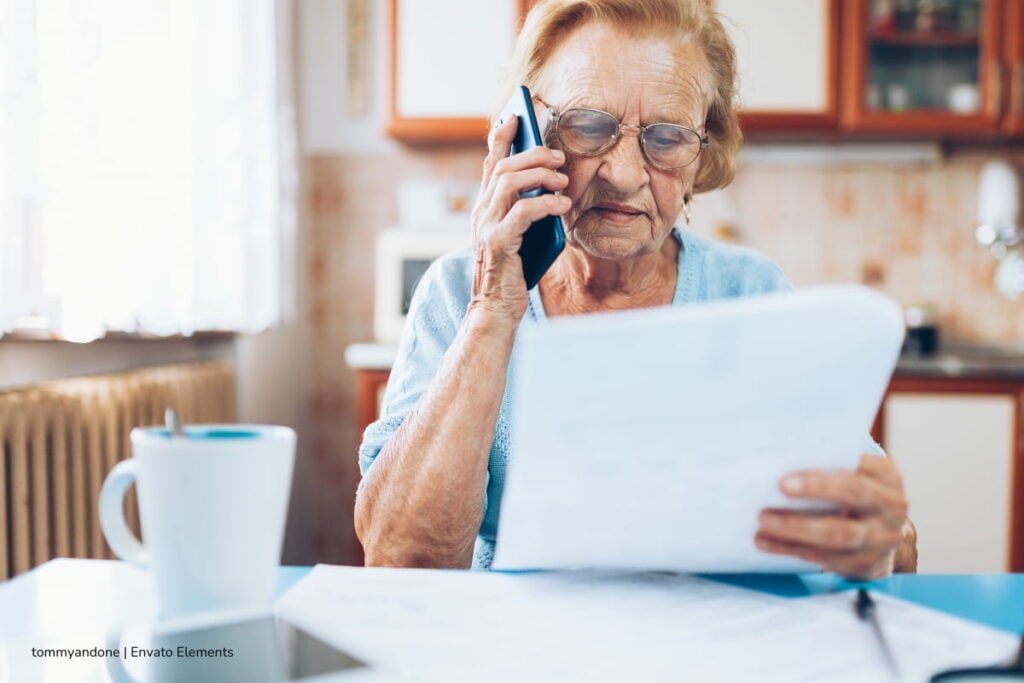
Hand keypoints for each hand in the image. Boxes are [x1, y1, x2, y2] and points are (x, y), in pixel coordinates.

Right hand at [469, 116, 571, 321]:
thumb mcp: (521, 234)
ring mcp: (487, 227)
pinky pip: (524, 212)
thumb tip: (552, 184)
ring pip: (510, 182)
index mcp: (485, 208)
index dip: (501, 137)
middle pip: (503, 166)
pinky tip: (563, 205)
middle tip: (559, 156)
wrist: (495, 310)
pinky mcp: (499, 243)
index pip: (490, 163)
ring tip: (563, 180)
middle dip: (533, 153)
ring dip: (540, 175)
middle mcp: (481, 213)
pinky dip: (546, 203)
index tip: (515, 116)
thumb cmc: (513, 273)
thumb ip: (527, 210)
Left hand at [755, 454, 908, 579]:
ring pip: (839, 534)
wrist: (884, 536)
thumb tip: (778, 454)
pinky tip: (767, 542)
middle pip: (853, 495)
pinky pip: (826, 558)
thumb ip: (829, 462)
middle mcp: (890, 506)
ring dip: (797, 528)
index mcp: (886, 475)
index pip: (857, 468)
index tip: (785, 478)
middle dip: (814, 492)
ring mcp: (882, 538)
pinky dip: (792, 549)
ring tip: (764, 521)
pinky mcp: (866, 563)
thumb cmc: (855, 494)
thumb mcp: (855, 474)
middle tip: (777, 490)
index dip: (822, 475)